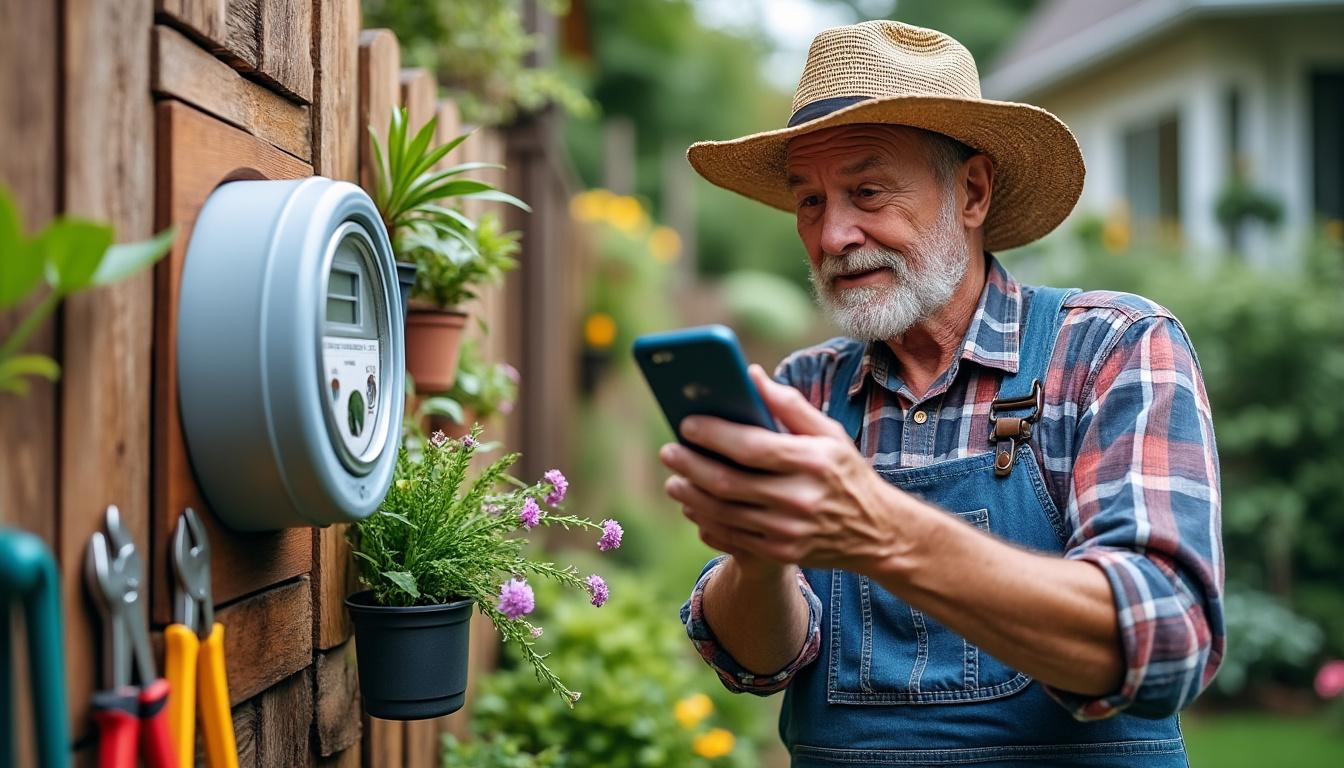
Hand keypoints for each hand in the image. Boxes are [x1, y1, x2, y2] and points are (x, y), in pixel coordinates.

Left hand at [660, 365, 916, 572]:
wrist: (876, 533)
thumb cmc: (846, 473)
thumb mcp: (830, 434)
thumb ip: (790, 405)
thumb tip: (750, 375)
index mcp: (812, 461)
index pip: (751, 446)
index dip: (714, 434)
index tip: (687, 423)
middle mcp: (800, 498)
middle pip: (729, 482)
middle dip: (691, 465)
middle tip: (668, 452)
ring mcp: (789, 531)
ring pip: (724, 513)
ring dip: (691, 495)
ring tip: (673, 480)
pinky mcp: (781, 553)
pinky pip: (732, 537)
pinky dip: (706, 521)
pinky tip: (693, 506)